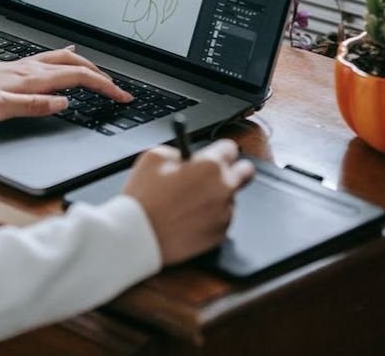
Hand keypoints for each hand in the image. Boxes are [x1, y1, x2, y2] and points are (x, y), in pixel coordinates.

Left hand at [0, 47, 132, 122]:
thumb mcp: (0, 109)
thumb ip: (34, 106)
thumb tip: (64, 104)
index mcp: (32, 79)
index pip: (79, 78)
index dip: (105, 87)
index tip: (122, 97)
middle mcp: (30, 68)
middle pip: (77, 65)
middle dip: (102, 76)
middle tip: (119, 90)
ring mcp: (23, 65)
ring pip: (64, 59)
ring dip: (88, 66)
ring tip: (101, 74)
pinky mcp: (14, 67)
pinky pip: (50, 58)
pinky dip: (67, 58)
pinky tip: (67, 56)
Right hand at [122, 139, 254, 265]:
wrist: (138, 235)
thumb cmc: (144, 197)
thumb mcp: (153, 157)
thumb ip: (177, 152)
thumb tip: (185, 158)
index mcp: (210, 166)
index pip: (230, 148)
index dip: (219, 150)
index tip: (215, 154)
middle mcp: (224, 188)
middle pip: (246, 173)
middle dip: (233, 170)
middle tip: (216, 174)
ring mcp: (224, 214)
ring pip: (230, 199)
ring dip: (216, 197)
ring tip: (188, 203)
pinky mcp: (219, 235)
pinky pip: (220, 220)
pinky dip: (209, 218)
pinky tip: (188, 218)